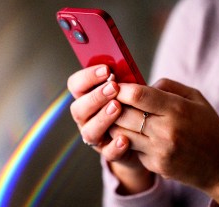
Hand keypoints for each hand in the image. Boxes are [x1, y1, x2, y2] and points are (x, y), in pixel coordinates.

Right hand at [67, 65, 153, 193]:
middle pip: (78, 109)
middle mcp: (86, 118)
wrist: (143, 134)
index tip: (106, 70)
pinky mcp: (109, 152)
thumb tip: (125, 65)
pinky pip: (108, 152)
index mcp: (87, 98)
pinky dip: (115, 146)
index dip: (87, 77)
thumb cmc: (133, 104)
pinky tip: (125, 139)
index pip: (75, 85)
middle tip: (114, 87)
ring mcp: (96, 137)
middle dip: (96, 97)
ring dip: (102, 118)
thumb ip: (124, 80)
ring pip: (89, 131)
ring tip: (118, 107)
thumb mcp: (129, 89)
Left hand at [112, 78, 218, 204]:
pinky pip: (131, 148)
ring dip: (115, 123)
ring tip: (118, 117)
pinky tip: (133, 134)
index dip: (121, 89)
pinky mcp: (156, 165)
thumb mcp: (196, 98)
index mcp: (177, 109)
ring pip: (121, 133)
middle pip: (124, 114)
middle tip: (109, 101)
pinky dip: (127, 139)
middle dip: (112, 105)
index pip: (138, 95)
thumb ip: (168, 86)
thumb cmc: (208, 127)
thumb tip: (142, 85)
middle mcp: (166, 130)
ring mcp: (160, 150)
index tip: (115, 86)